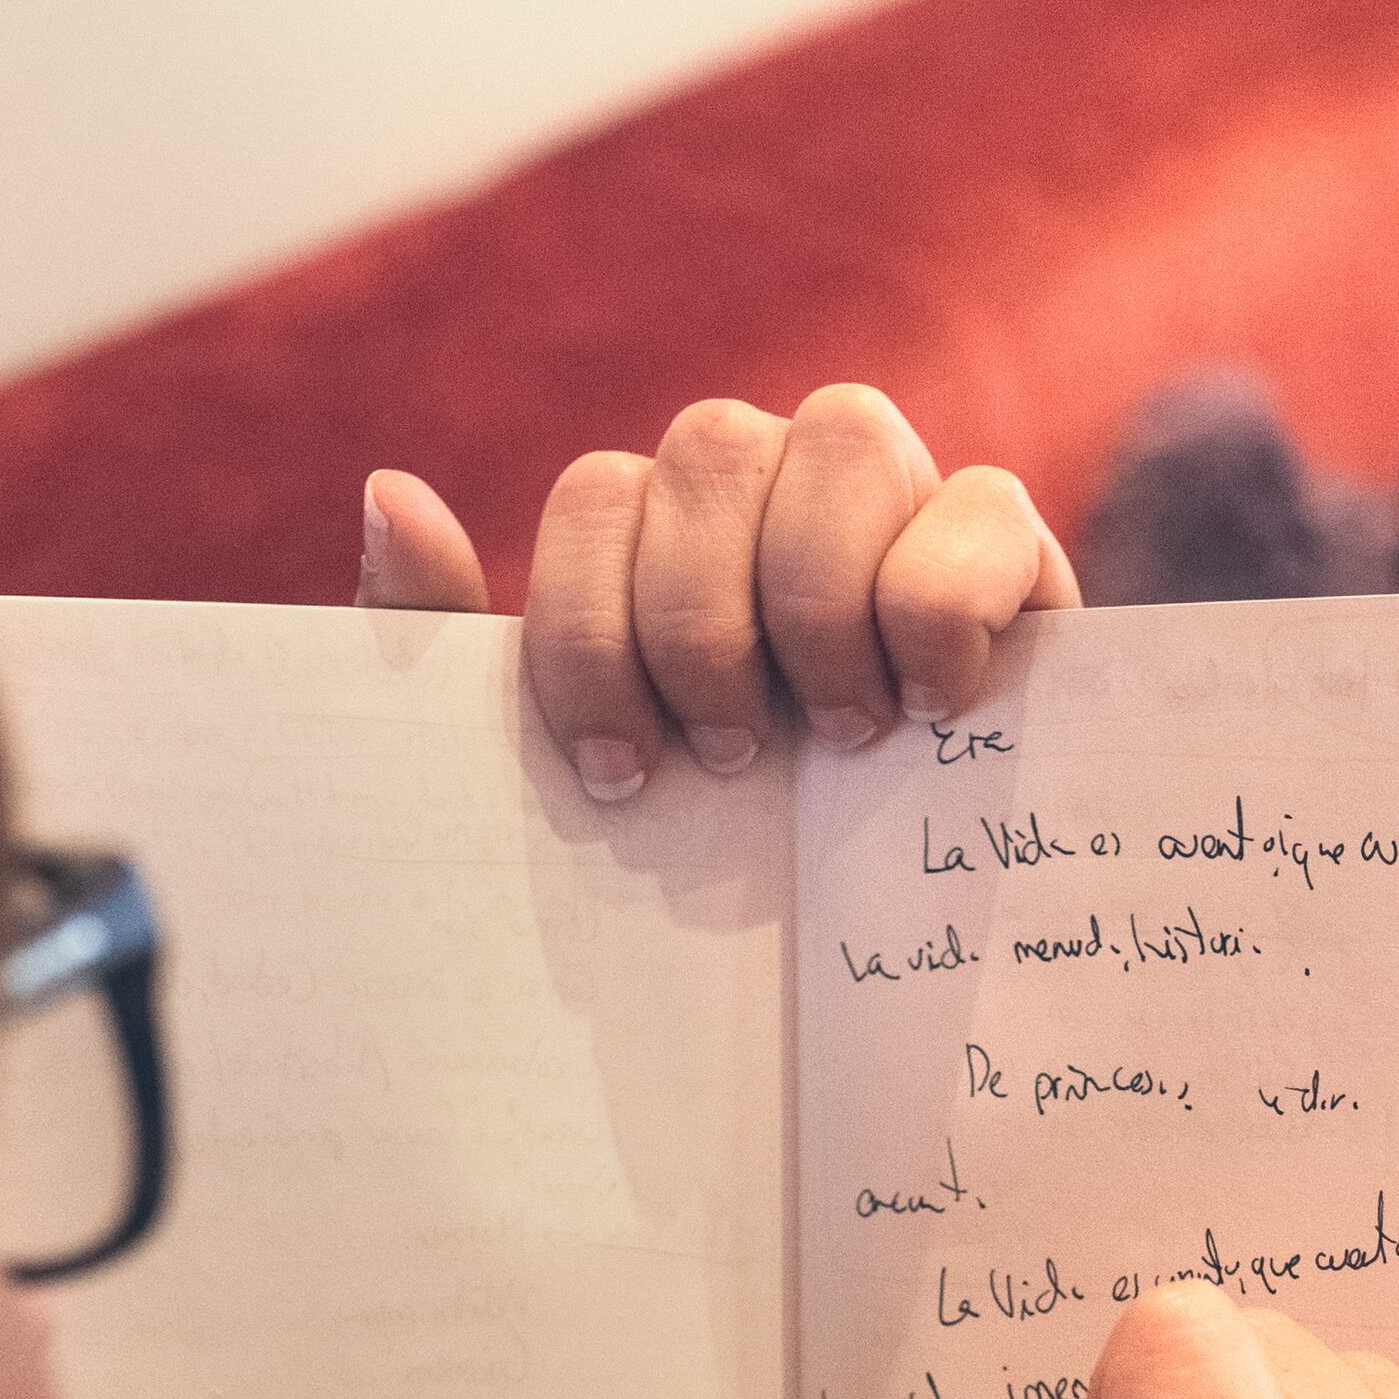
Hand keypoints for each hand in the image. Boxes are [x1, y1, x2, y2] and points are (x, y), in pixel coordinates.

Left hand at [354, 385, 1078, 799]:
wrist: (867, 963)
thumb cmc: (703, 846)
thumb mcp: (558, 769)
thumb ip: (448, 646)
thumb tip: (390, 490)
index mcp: (660, 525)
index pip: (598, 496)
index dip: (592, 633)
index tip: (624, 777)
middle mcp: (771, 479)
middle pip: (710, 446)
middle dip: (700, 625)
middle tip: (731, 759)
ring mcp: (896, 492)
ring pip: (843, 434)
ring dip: (819, 601)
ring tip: (840, 736)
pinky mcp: (1009, 543)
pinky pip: (982, 503)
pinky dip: (941, 607)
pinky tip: (932, 708)